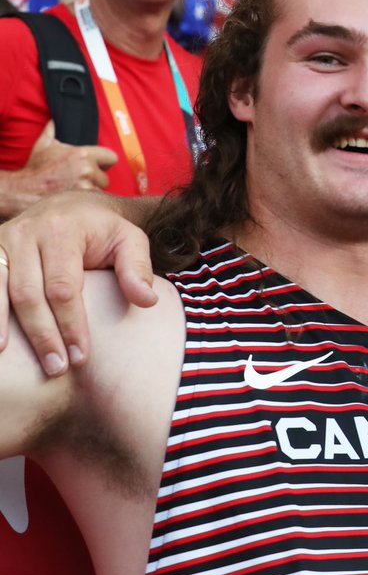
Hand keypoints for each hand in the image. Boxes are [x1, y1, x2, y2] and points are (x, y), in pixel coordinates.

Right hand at [0, 191, 156, 375]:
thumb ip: (138, 268)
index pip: (63, 287)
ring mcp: (3, 242)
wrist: (69, 206)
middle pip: (28, 295)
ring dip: (8, 331)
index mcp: (63, 231)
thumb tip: (147, 301)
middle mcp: (27, 233)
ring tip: (20, 364)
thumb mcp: (129, 240)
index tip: (81, 356)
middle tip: (57, 368)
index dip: (71, 324)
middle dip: (43, 335)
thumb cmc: (103, 231)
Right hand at [19, 121, 118, 193]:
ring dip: (91, 190)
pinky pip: (93, 200)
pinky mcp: (82, 200)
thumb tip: (54, 120)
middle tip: (80, 180)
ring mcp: (86, 186)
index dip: (104, 162)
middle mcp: (87, 169)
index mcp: (83, 154)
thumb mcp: (44, 145)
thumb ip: (53, 131)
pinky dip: (86, 201)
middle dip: (96, 179)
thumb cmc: (35, 169)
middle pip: (106, 177)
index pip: (112, 157)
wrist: (24, 189)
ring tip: (75, 188)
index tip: (97, 166)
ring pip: (100, 190)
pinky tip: (74, 196)